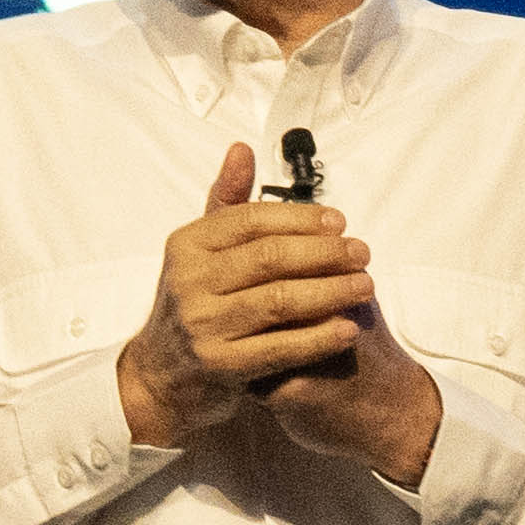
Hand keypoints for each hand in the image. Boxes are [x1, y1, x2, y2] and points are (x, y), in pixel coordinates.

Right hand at [116, 146, 444, 485]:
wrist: (159, 375)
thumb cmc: (193, 302)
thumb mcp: (199, 250)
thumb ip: (226, 201)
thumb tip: (242, 149)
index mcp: (187, 245)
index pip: (252, 220)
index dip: (301, 219)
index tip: (340, 222)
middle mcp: (190, 282)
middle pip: (271, 258)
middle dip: (325, 253)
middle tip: (362, 253)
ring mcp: (203, 325)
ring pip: (280, 300)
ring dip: (331, 291)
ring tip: (365, 286)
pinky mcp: (221, 366)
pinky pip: (280, 347)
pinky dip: (319, 338)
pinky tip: (348, 329)